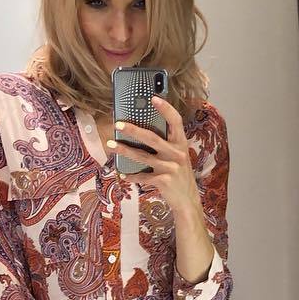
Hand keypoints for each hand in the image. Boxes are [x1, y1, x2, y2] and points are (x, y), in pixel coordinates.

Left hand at [108, 95, 200, 212]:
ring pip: (142, 156)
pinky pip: (142, 176)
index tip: (153, 98)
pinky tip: (123, 174)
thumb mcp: (178, 158)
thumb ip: (166, 145)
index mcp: (181, 144)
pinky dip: (131, 175)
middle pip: (152, 138)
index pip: (176, 122)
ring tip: (111, 145)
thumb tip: (141, 132)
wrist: (187, 201)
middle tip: (118, 124)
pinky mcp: (163, 180)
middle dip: (133, 130)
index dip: (166, 109)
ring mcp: (170, 167)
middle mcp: (177, 154)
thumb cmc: (179, 175)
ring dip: (124, 151)